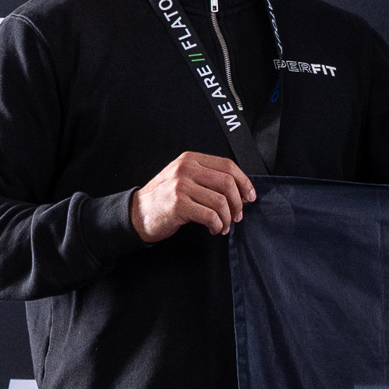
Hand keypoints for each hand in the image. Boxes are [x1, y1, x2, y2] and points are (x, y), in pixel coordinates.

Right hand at [130, 152, 256, 241]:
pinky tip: (214, 229)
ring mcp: (181, 185)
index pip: (227, 166)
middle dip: (238, 203)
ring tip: (224, 226)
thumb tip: (240, 189)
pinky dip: (217, 225)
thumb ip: (207, 177)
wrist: (139, 213)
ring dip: (227, 218)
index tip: (250, 196)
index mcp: (190, 159)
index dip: (244, 182)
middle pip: (227, 183)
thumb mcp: (184, 178)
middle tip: (238, 216)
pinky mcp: (179, 204)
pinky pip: (210, 216)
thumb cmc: (165, 198)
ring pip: (220, 202)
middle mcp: (186, 169)